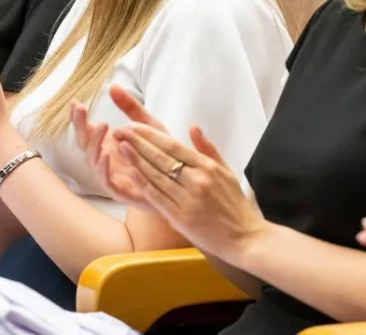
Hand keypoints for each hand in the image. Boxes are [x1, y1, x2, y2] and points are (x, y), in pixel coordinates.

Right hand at [72, 85, 164, 208]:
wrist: (177, 183)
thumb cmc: (159, 154)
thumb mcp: (146, 126)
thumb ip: (130, 107)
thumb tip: (112, 86)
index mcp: (106, 145)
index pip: (86, 130)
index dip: (78, 118)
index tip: (76, 102)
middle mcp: (104, 161)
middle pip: (85, 144)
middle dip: (80, 126)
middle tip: (82, 109)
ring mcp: (110, 177)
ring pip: (94, 162)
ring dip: (95, 144)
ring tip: (102, 126)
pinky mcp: (120, 192)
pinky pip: (107, 182)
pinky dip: (104, 169)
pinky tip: (107, 154)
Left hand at [113, 121, 266, 265]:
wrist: (245, 238)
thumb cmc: (236, 205)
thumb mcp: (227, 171)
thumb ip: (208, 149)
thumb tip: (193, 127)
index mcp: (207, 167)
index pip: (173, 146)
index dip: (151, 135)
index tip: (134, 126)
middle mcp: (196, 180)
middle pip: (161, 158)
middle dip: (137, 143)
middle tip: (120, 132)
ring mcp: (187, 200)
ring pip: (156, 176)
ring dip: (135, 160)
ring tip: (120, 147)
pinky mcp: (180, 218)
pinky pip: (157, 197)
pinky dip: (143, 184)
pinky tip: (130, 173)